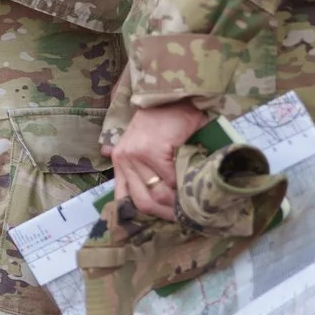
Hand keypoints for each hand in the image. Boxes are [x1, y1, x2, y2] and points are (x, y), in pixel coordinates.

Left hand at [112, 100, 207, 221]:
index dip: (148, 213)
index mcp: (120, 161)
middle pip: (144, 202)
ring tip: (193, 205)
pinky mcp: (153, 151)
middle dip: (167, 214)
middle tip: (186, 217)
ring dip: (178, 203)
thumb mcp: (143, 143)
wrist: (169, 96)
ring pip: (159, 194)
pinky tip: (195, 184)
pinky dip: (184, 185)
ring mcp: (136, 156)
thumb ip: (139, 167)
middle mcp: (124, 160)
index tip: (167, 219)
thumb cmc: (160, 121)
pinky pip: (171, 179)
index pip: (126, 199)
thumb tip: (148, 197)